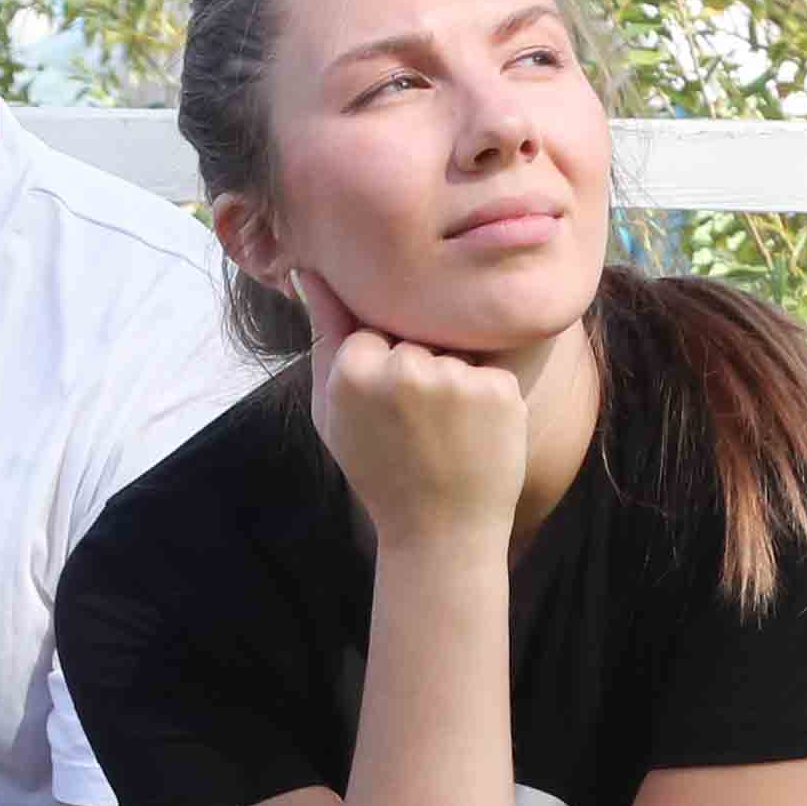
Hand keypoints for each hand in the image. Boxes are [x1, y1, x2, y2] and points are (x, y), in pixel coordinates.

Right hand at [299, 276, 529, 547]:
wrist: (439, 533)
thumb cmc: (379, 471)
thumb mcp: (333, 412)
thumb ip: (323, 338)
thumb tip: (308, 272)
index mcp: (352, 371)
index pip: (372, 331)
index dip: (380, 369)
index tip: (383, 416)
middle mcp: (403, 368)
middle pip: (415, 336)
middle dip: (418, 370)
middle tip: (416, 429)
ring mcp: (454, 378)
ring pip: (453, 350)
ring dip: (454, 381)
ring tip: (444, 433)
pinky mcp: (498, 389)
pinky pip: (489, 368)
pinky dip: (487, 396)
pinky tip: (472, 436)